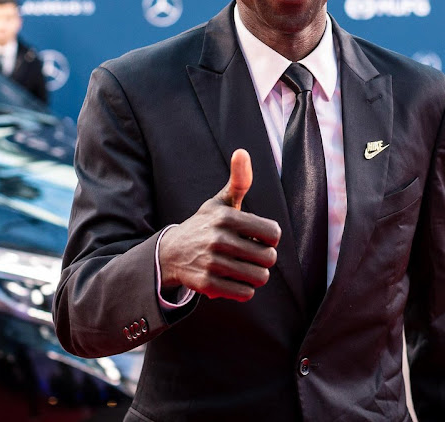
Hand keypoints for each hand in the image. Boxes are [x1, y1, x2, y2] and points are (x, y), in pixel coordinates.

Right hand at [159, 149, 280, 300]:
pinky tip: (234, 280)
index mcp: (226, 217)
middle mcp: (218, 239)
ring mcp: (211, 263)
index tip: (258, 237)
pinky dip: (244, 289)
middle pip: (269, 258)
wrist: (171, 253)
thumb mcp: (221, 201)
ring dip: (256, 275)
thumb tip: (242, 151)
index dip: (270, 237)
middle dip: (264, 258)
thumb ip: (239, 180)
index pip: (273, 233)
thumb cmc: (207, 225)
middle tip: (251, 254)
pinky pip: (244, 293)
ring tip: (245, 267)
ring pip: (259, 277)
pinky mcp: (206, 285)